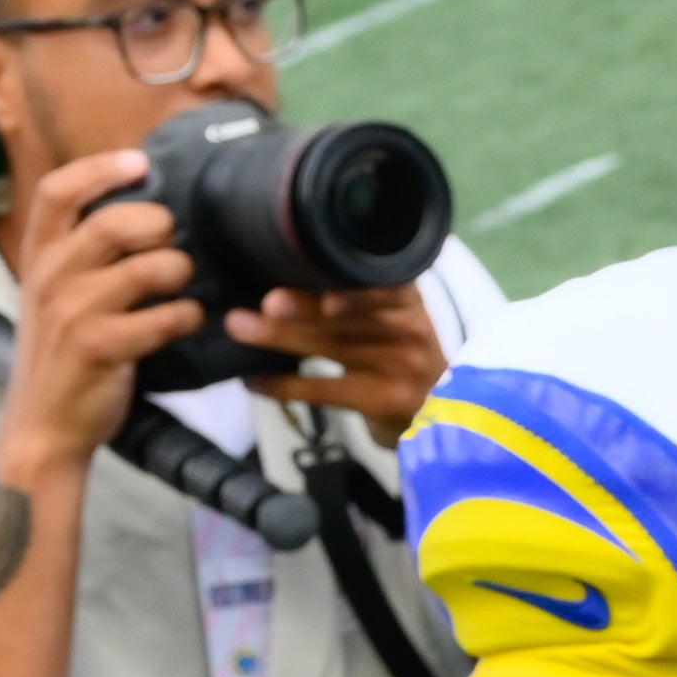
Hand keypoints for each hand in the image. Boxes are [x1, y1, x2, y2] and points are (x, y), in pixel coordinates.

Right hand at [0, 147, 198, 483]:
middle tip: (172, 237)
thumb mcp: (55, 293)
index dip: (100, 168)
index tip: (139, 161)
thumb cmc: (62, 353)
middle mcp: (50, 278)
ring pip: (143, 270)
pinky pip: (160, 320)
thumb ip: (83, 253)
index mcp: (39, 257)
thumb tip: (142, 209)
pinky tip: (187, 319)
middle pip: (110, 223)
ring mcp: (73, 314)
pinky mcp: (100, 349)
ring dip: (178, 269)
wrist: (43, 426)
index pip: (57, 191)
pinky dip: (185, 316)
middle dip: (156, 223)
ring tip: (183, 281)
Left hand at [234, 279, 448, 440]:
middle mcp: (409, 328)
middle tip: (269, 301)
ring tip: (239, 326)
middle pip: (350, 315)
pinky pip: (326, 392)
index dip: (347, 281)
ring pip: (333, 348)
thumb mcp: (393, 316)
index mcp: (406, 297)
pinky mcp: (384, 401)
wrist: (437, 408)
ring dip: (281, 337)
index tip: (309, 268)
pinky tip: (254, 380)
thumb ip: (359, 294)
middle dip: (305, 308)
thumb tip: (283, 271)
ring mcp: (400, 367)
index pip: (380, 282)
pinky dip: (286, 386)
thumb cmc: (399, 351)